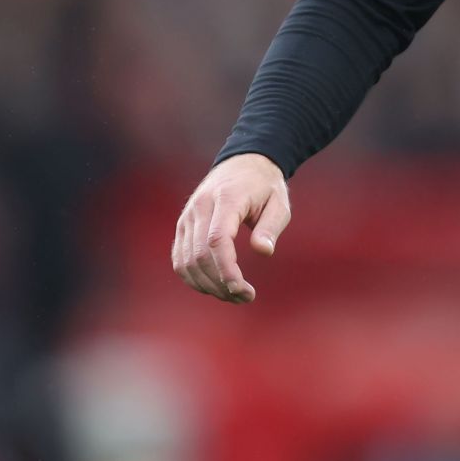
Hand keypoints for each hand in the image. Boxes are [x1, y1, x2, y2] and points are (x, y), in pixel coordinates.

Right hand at [171, 153, 290, 303]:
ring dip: (206, 286)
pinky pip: (179, 258)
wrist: (243, 163)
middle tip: (245, 297)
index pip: (217, 240)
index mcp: (226, 198)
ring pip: (185, 261)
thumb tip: (264, 252)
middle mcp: (200, 207)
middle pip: (199, 255)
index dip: (227, 270)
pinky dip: (193, 278)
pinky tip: (214, 287)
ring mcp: (188, 216)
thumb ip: (271, 227)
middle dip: (220, 284)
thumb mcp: (279, 203)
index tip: (243, 290)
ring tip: (233, 295)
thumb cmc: (265, 186)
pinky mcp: (183, 225)